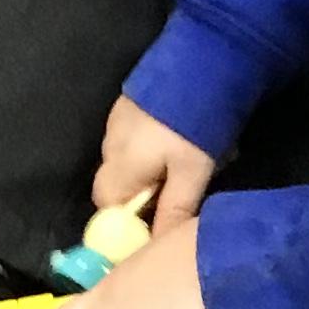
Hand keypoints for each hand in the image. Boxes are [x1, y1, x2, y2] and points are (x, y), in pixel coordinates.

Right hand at [93, 97, 215, 237]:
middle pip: (113, 184)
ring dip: (145, 170)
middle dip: (140, 196)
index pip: (108, 208)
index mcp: (120, 166)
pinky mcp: (128, 104)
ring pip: (123, 161)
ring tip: (180, 165)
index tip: (153, 225)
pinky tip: (175, 141)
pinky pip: (130, 139)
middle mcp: (109, 144)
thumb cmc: (195, 126)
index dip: (127, 222)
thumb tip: (156, 247)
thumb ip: (174, 209)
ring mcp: (116, 121)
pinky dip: (147, 149)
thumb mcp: (193, 172)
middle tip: (174, 194)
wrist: (201, 61)